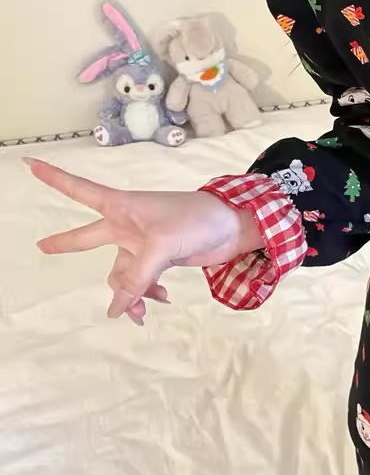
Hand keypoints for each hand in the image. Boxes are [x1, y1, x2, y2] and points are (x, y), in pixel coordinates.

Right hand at [27, 159, 263, 323]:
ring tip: (144, 310)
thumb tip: (116, 309)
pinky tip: (162, 299)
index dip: (54, 179)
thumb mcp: (161, 247)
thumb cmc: (196, 219)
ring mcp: (142, 243)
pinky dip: (148, 294)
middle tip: (42, 246)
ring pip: (119, 275)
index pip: (80, 191)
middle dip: (67, 243)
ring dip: (129, 294)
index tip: (30, 164)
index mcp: (121, 207)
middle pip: (88, 237)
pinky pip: (140, 282)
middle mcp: (127, 224)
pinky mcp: (159, 260)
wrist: (233, 227)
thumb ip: (136, 278)